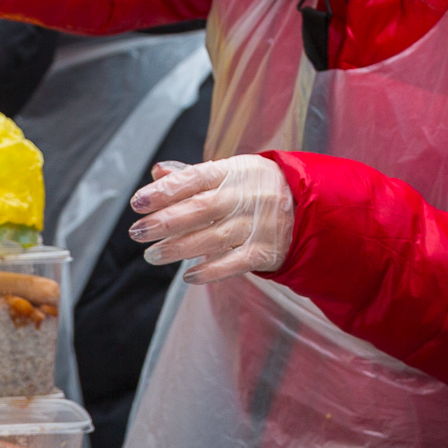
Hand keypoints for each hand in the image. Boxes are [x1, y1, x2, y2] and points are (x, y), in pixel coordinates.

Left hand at [128, 156, 294, 283]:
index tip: (137, 202)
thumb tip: (157, 172)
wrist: (311, 206)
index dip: (164, 190)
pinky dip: (209, 271)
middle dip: (164, 221)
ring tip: (152, 255)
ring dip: (178, 248)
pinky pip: (234, 263)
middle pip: (199, 209)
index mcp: (233, 171)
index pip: (193, 179)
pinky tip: (188, 275)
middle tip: (136, 232)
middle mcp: (244, 197)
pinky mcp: (265, 251)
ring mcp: (256, 225)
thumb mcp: (231, 172)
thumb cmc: (258, 187)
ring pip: (212, 238)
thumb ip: (192, 175)